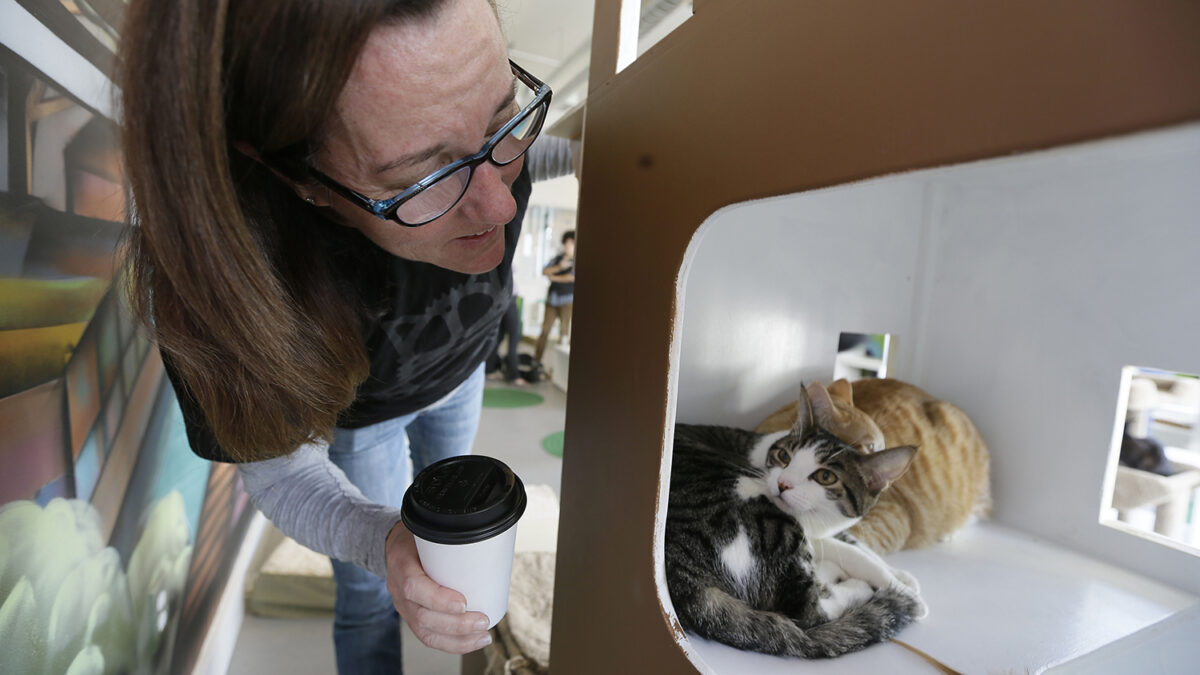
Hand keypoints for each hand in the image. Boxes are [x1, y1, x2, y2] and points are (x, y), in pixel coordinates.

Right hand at [384, 522, 492, 652]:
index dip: (438, 599)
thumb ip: (451, 533)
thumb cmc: (415, 537)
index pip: (413, 586)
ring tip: (483, 636)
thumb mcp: (427, 528)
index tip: (463, 602)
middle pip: (422, 616)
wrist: (393, 545)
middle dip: (456, 624)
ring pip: (425, 631)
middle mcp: (398, 588)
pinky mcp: (411, 616)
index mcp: (401, 562)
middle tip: (483, 621)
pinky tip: (472, 641)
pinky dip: (451, 643)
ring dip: (457, 639)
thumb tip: (488, 538)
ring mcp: (403, 606)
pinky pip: (428, 636)